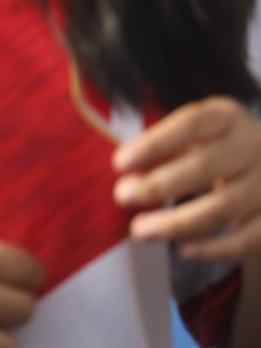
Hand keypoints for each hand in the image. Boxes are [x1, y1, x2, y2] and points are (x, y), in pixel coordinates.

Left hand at [114, 95, 260, 263]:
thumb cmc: (214, 151)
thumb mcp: (193, 139)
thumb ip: (163, 153)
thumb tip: (128, 179)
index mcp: (227, 117)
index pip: (191, 124)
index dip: (154, 144)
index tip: (119, 163)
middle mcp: (254, 146)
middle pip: (205, 166)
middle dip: (159, 184)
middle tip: (122, 196)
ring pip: (222, 207)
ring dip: (177, 222)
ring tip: (140, 230)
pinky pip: (247, 239)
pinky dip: (215, 248)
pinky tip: (185, 250)